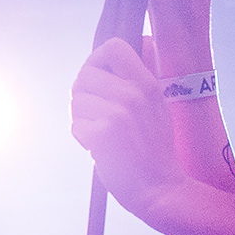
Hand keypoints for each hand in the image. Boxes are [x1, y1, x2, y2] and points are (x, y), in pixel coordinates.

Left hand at [71, 36, 187, 228]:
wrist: (159, 188)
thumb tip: (103, 64)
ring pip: (76, 101)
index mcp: (147, 84)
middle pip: (84, 74)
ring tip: (103, 132)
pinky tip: (101, 147)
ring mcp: (116, 114)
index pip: (113, 47)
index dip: (97, 59)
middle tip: (97, 113)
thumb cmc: (154, 149)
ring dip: (83, 118)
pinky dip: (83, 138)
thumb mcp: (157, 106)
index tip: (99, 75)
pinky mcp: (101, 135)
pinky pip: (75, 126)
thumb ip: (134, 83)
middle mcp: (132, 94)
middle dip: (83, 94)